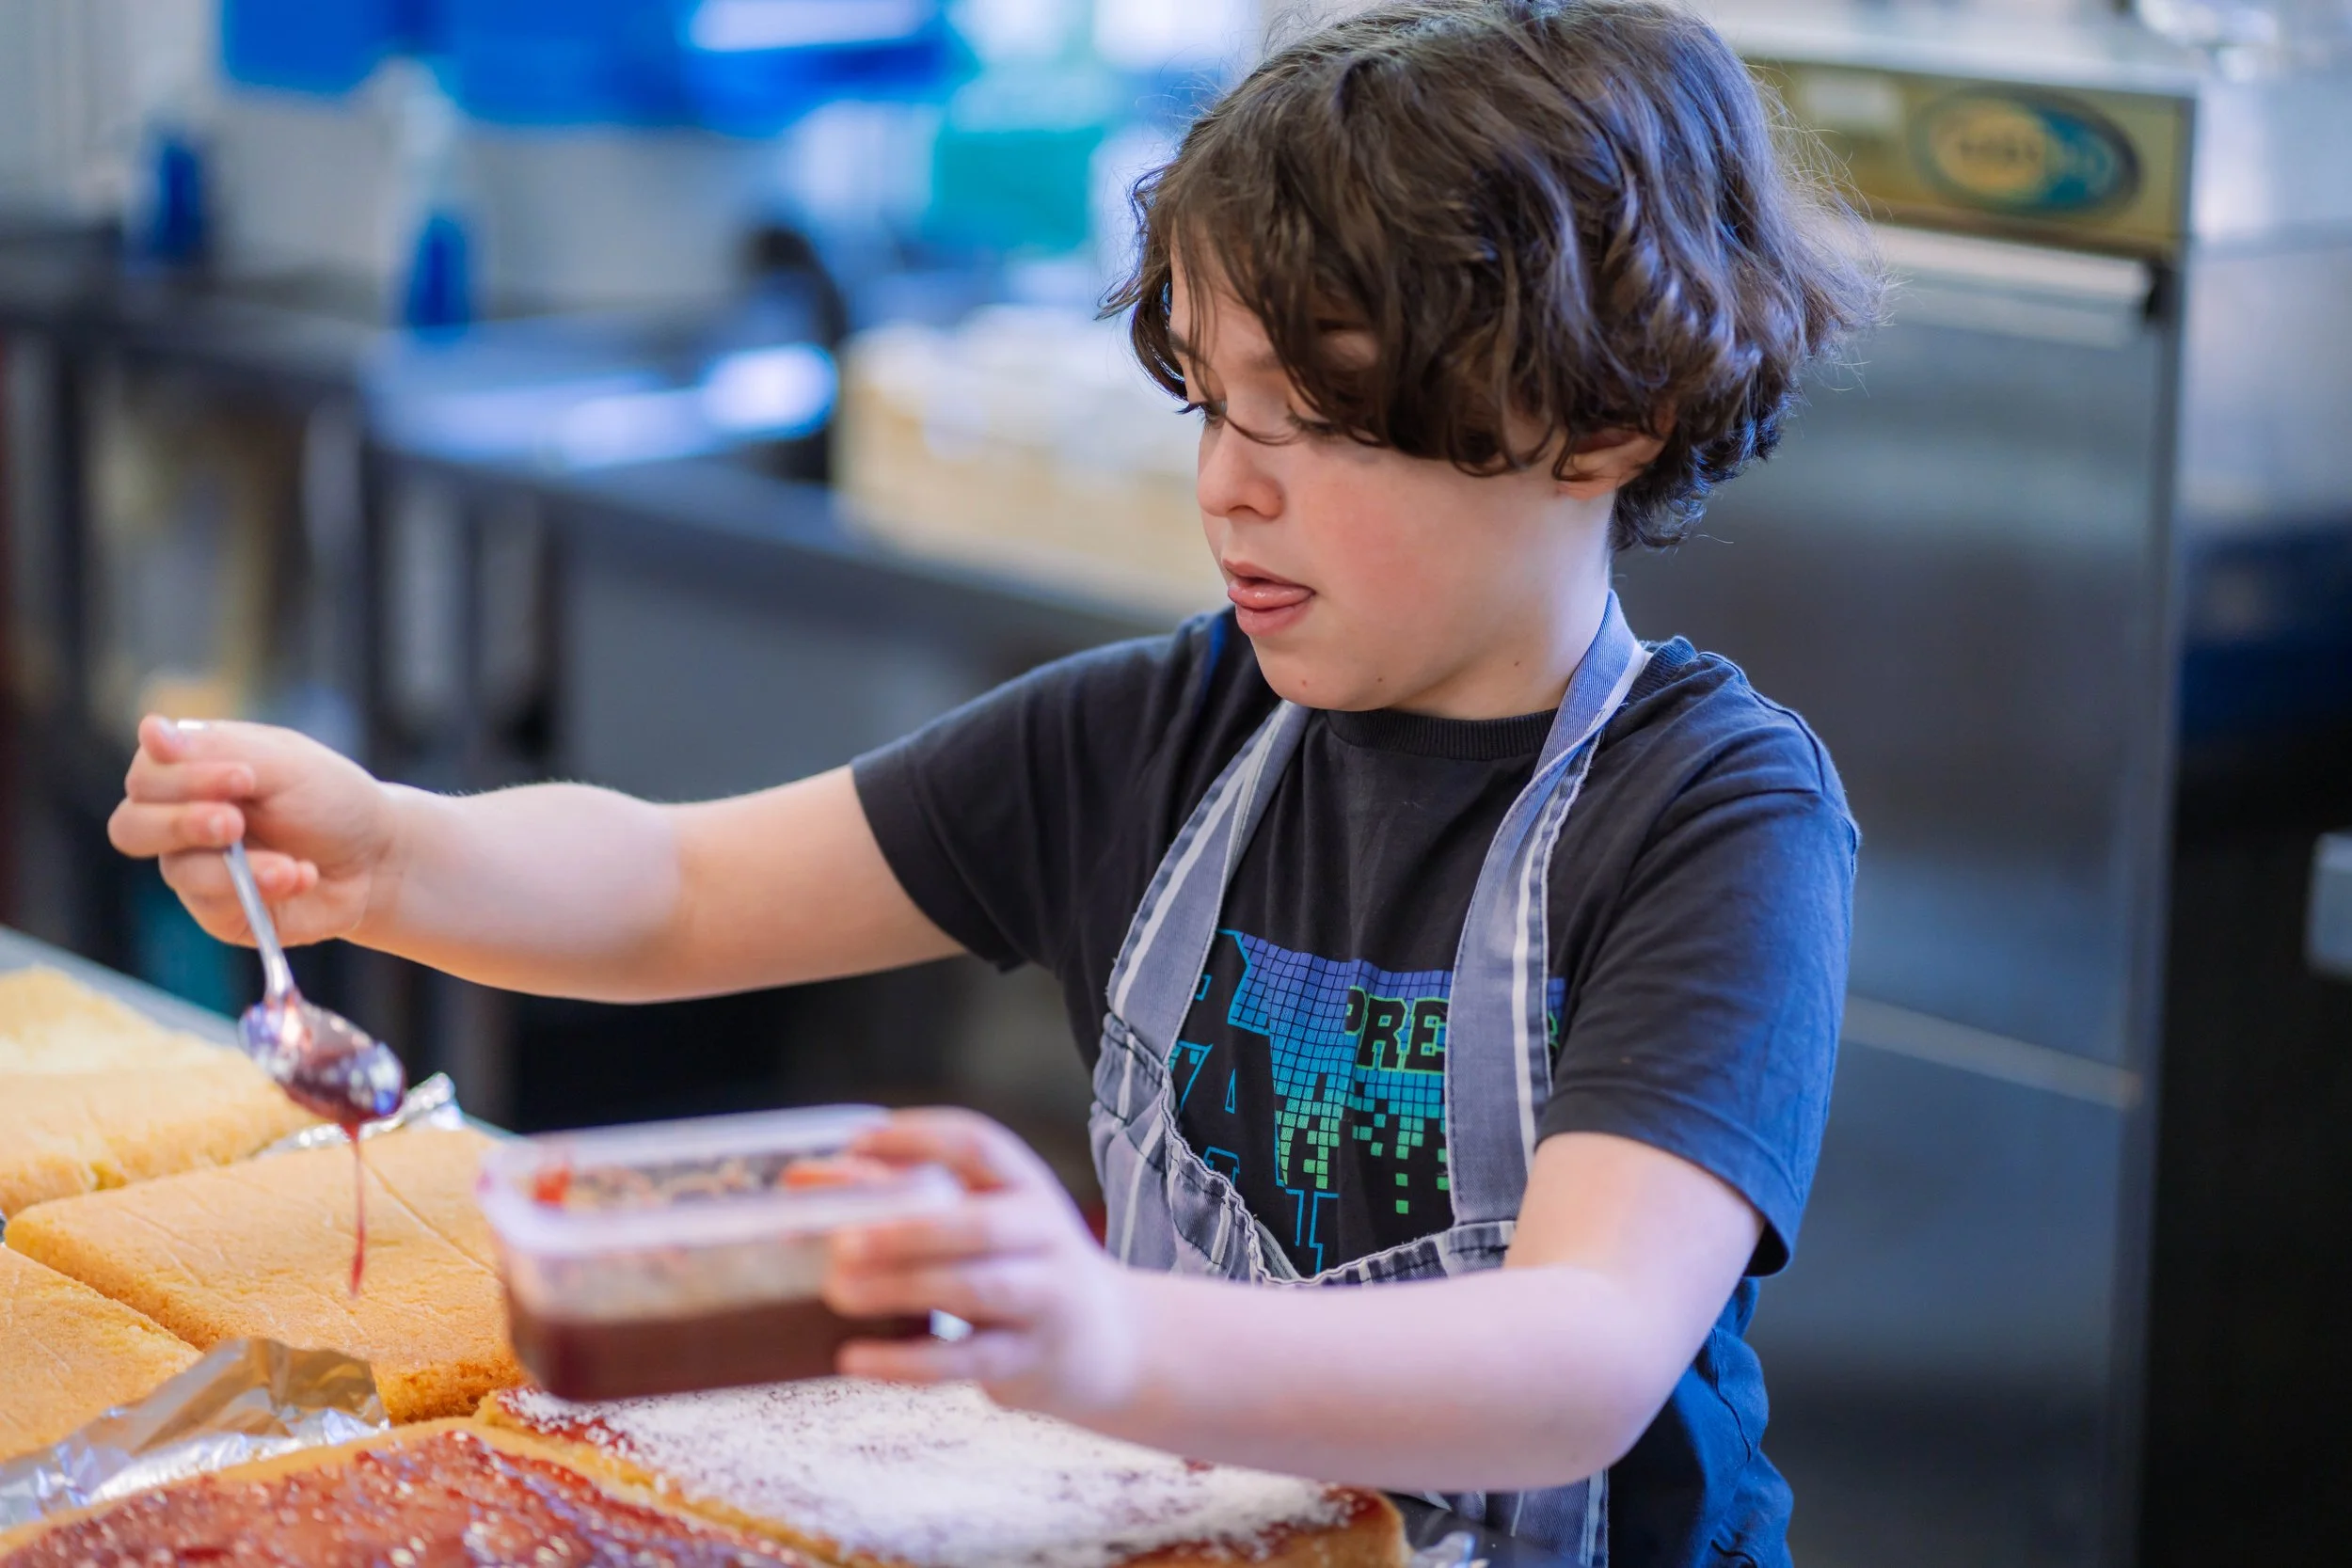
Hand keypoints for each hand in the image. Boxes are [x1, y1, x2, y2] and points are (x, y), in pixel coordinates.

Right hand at [108, 716, 401, 948]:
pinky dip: (260, 890)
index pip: (147, 776)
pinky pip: (213, 907)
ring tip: (288, 864)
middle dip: (182, 825)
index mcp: (190, 771)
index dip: (184, 779)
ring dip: (236, 867)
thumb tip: (150, 729)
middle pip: (131, 828)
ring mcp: (197, 868)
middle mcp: (181, 819)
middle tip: (234, 823)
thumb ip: (216, 749)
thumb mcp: (283, 763)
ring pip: (176, 871)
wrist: (377, 856)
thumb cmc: (330, 799)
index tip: (244, 777)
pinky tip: (300, 876)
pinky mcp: (219, 911)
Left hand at [825, 1109, 1138, 1420]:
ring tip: (837, 1291)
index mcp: (1025, 1185)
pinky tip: (854, 1358)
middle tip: (840, 1240)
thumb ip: (904, 1200)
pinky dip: (905, 1361)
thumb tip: (802, 1182)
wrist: (1110, 1342)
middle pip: (977, 1224)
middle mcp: (1043, 1232)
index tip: (856, 1144)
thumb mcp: (982, 1220)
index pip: (978, 1143)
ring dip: (901, 1288)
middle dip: (906, 1230)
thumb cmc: (1021, 1267)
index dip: (918, 1138)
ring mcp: (1044, 1298)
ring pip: (974, 1289)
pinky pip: (965, 1360)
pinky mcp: (1031, 1359)